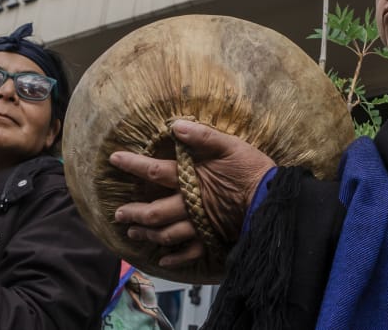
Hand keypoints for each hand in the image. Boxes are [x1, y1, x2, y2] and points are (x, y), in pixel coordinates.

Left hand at [109, 120, 275, 266]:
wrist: (273, 200)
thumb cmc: (252, 170)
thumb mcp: (230, 145)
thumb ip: (202, 136)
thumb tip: (176, 127)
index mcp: (190, 180)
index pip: (154, 171)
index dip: (132, 165)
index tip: (114, 159)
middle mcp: (189, 206)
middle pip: (153, 212)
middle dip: (133, 212)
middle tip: (118, 214)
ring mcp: (199, 226)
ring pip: (166, 234)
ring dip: (147, 234)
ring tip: (133, 232)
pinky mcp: (212, 239)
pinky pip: (189, 253)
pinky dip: (174, 258)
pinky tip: (163, 259)